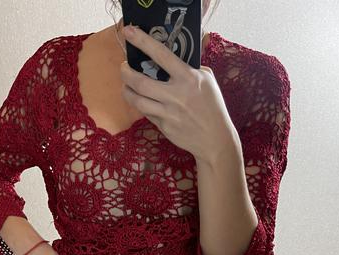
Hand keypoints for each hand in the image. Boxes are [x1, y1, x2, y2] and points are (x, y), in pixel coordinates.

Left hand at [121, 25, 236, 161]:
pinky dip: (140, 104)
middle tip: (124, 67)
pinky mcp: (163, 127)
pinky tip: (141, 100)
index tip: (128, 31)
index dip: (142, 41)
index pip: (161, 54)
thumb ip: (191, 67)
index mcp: (188, 78)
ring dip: (126, 90)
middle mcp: (175, 95)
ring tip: (126, 85)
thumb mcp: (208, 80)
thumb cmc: (212, 106)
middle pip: (140, 81)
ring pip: (137, 100)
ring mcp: (168, 113)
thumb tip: (175, 56)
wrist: (215, 139)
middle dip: (125, 72)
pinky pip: (146, 113)